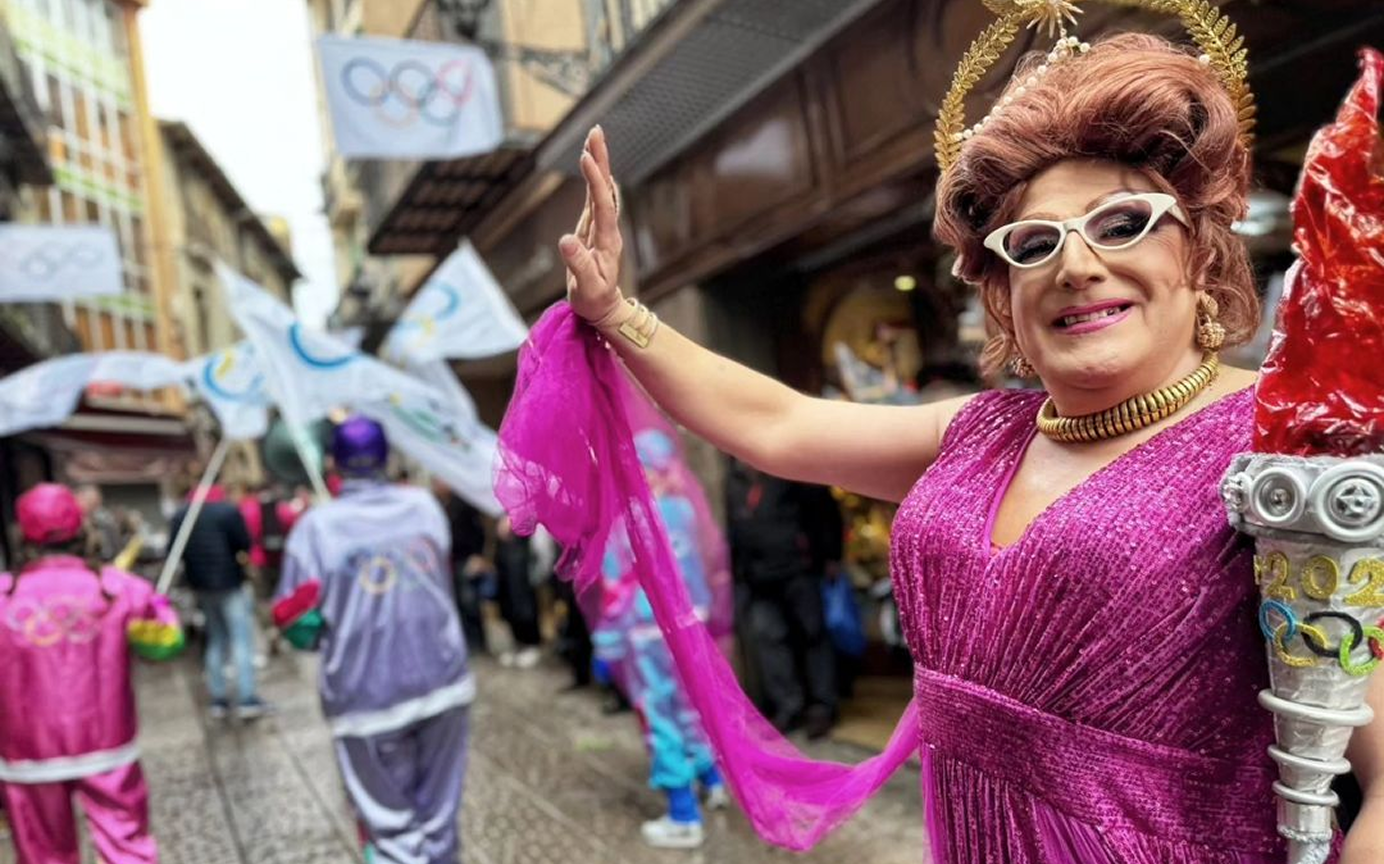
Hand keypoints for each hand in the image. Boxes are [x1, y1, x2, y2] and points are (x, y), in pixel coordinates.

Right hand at [560, 126, 624, 324]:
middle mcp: (607, 229)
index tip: (586, 158)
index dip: (595, 181)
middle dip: (600, 160)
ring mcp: (602, 227)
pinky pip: (595, 198)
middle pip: (605, 189)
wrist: (604, 308)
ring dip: (598, 163)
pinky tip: (594, 164)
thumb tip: (564, 240)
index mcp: (607, 240)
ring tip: (593, 138)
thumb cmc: (594, 301)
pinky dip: (594, 178)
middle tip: (595, 131)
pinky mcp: (594, 228)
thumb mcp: (586, 288)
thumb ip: (578, 264)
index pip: (602, 205)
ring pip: (601, 190)